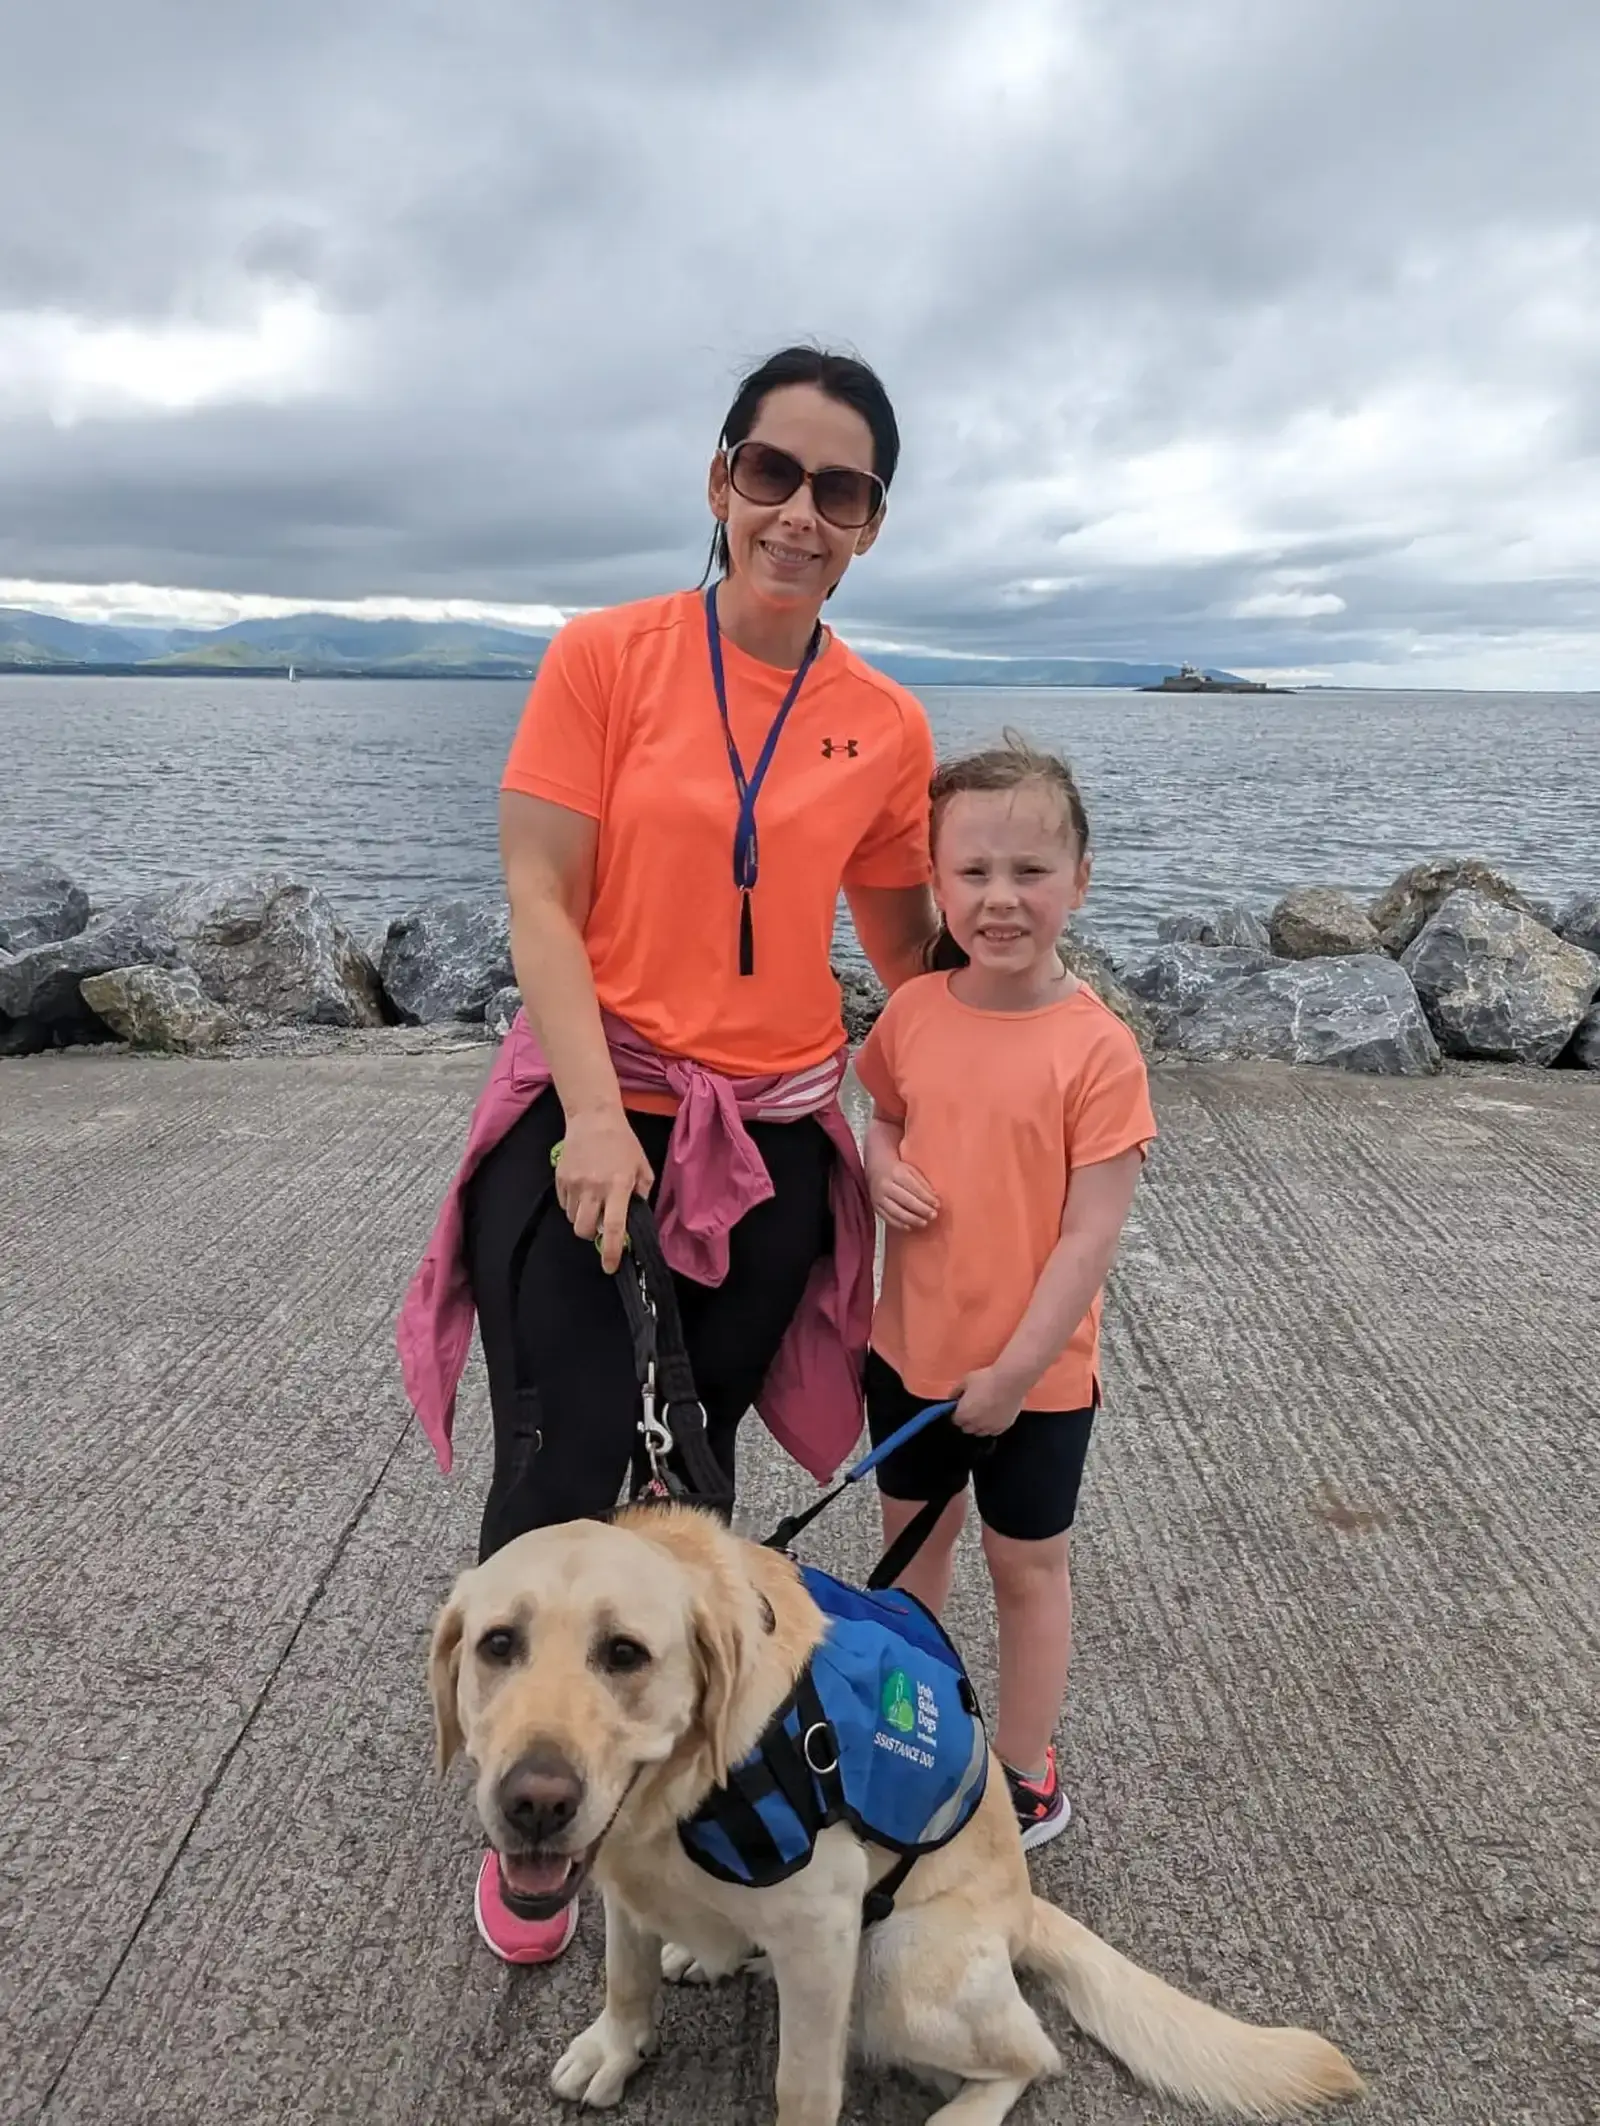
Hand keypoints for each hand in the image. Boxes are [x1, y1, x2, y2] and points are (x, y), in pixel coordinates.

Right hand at [553, 1108, 653, 1273]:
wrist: (593, 1118)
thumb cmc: (623, 1143)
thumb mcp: (642, 1167)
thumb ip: (641, 1194)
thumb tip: (634, 1217)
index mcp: (618, 1186)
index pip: (613, 1227)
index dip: (611, 1252)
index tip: (610, 1267)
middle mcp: (594, 1187)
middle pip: (584, 1229)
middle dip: (591, 1235)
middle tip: (599, 1223)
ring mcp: (574, 1183)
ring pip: (572, 1219)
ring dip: (582, 1218)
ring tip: (592, 1201)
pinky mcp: (560, 1178)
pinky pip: (564, 1204)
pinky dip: (573, 1205)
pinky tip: (582, 1189)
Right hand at [870, 1159, 939, 1231]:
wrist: (876, 1169)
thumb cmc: (897, 1170)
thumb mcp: (911, 1170)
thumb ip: (922, 1184)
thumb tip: (934, 1198)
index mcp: (896, 1173)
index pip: (913, 1187)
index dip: (926, 1197)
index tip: (937, 1204)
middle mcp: (885, 1185)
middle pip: (905, 1200)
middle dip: (921, 1209)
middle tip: (933, 1215)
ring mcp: (878, 1197)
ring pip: (895, 1211)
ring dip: (912, 1219)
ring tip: (924, 1223)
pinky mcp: (875, 1206)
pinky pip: (887, 1218)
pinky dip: (898, 1224)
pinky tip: (909, 1227)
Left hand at [950, 1365, 1024, 1437]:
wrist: (1010, 1381)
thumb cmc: (986, 1378)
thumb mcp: (966, 1380)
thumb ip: (956, 1391)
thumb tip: (951, 1398)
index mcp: (963, 1414)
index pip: (956, 1421)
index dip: (958, 1414)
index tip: (961, 1408)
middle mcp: (975, 1424)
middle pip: (967, 1429)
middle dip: (967, 1421)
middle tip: (972, 1410)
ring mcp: (990, 1427)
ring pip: (980, 1432)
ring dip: (979, 1426)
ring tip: (983, 1415)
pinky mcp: (1003, 1427)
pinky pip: (994, 1432)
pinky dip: (991, 1427)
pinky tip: (993, 1418)